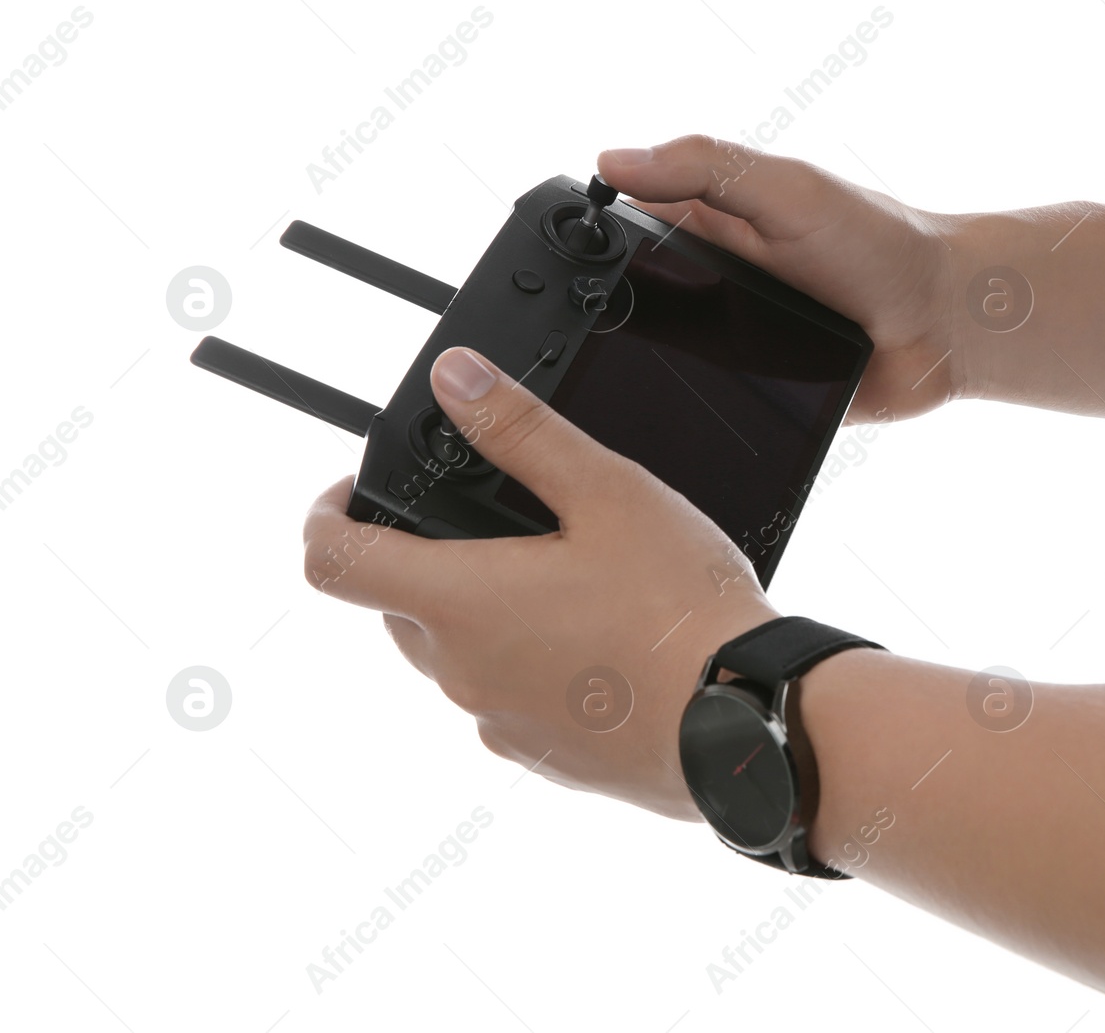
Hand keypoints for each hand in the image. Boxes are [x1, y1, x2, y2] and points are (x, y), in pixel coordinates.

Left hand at [302, 347, 778, 820]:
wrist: (746, 721)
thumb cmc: (682, 611)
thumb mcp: (607, 493)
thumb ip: (521, 432)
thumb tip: (454, 379)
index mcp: (461, 603)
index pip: (334, 563)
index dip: (326, 517)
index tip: (353, 494)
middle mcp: (463, 674)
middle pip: (399, 608)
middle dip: (426, 561)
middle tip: (497, 526)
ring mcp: (500, 722)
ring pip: (457, 656)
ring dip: (482, 616)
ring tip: (566, 582)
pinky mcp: (544, 757)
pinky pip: (506, 700)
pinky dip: (529, 665)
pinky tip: (600, 643)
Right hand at [598, 134, 966, 422]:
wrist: (945, 326)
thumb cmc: (881, 244)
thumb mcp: (789, 190)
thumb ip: (706, 168)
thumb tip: (613, 159)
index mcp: (712, 224)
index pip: (626, 226)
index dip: (590, 237)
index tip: (560, 255)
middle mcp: (713, 283)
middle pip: (631, 301)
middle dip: (607, 317)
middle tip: (586, 335)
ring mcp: (730, 342)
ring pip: (658, 362)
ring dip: (642, 371)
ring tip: (614, 385)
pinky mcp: (752, 394)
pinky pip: (702, 410)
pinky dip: (684, 413)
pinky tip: (664, 422)